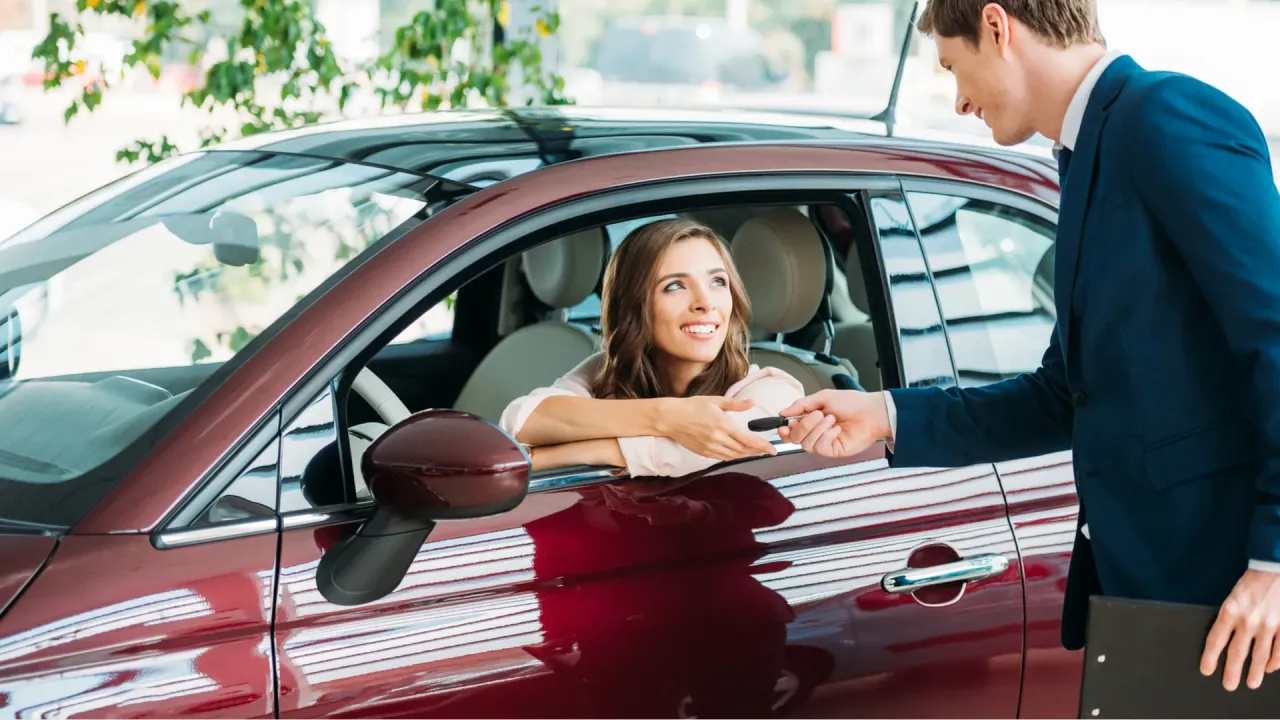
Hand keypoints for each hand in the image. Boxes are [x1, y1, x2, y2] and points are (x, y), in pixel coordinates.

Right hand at [660, 396, 776, 460]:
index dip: (763, 446)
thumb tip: (752, 402)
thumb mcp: (715, 401)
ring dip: (747, 455)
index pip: (748, 439)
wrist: (671, 418)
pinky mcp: (704, 453)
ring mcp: (711, 448)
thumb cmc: (692, 407)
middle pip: (744, 450)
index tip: (773, 449)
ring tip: (755, 452)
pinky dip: (734, 456)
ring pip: (734, 455)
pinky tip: (739, 453)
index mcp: (723, 425)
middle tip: (767, 451)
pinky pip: (723, 458)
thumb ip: (736, 404)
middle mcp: (718, 439)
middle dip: (757, 451)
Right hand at [777, 390, 890, 457]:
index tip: (783, 425)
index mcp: (810, 420)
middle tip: (817, 414)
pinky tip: (837, 429)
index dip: (784, 430)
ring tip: (832, 419)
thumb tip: (783, 412)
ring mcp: (824, 443)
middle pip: (795, 438)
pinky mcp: (833, 451)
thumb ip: (801, 405)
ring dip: (817, 429)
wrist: (871, 412)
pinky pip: (820, 447)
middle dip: (803, 425)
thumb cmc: (851, 403)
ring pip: (806, 444)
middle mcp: (815, 433)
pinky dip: (826, 436)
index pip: (790, 430)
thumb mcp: (823, 398)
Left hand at [1201, 568, 1279, 689]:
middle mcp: (1248, 621)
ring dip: (1255, 672)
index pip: (1216, 640)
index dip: (1210, 658)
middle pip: (1237, 653)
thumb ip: (1229, 619)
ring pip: (1260, 655)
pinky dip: (1275, 661)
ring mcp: (1269, 624)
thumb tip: (1225, 641)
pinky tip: (1270, 669)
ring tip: (1251, 683)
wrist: (1273, 568)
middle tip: (1228, 686)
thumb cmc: (1250, 584)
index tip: (1206, 670)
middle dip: (1232, 672)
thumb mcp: (1232, 598)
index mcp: (1230, 611)